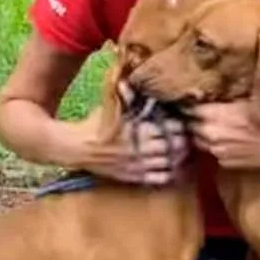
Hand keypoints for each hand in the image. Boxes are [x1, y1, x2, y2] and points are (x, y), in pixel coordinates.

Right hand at [64, 84, 189, 184]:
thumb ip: (126, 95)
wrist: (75, 148)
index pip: (169, 127)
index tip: (179, 122)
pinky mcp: (133, 177)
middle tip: (184, 137)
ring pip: (169, 163)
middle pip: (173, 146)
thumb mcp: (110, 105)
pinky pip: (158, 179)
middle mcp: (140, 148)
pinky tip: (169, 167)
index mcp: (137, 128)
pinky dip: (168, 174)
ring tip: (180, 151)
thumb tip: (131, 80)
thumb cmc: (94, 124)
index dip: (178, 124)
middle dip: (181, 141)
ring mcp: (138, 164)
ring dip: (178, 157)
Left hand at [185, 101, 259, 168]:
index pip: (190, 110)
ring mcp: (218, 152)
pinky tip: (233, 141)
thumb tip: (207, 98)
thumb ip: (223, 102)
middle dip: (197, 121)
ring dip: (206, 135)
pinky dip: (219, 147)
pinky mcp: (226, 164)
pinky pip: (214, 153)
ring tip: (221, 127)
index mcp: (216, 115)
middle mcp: (212, 135)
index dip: (192, 106)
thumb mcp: (247, 100)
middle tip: (207, 115)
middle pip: (192, 127)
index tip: (195, 103)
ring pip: (201, 141)